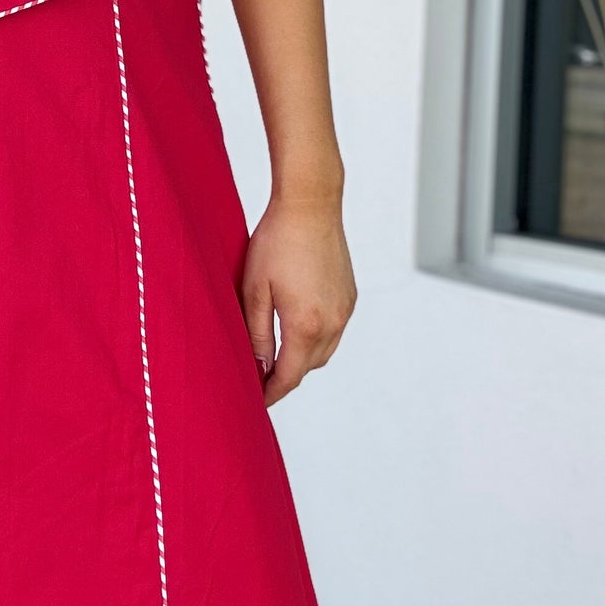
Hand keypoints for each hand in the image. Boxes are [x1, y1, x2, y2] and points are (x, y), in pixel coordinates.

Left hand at [240, 193, 356, 407]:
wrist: (311, 204)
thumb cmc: (276, 241)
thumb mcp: (254, 290)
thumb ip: (256, 335)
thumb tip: (258, 369)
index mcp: (306, 325)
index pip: (288, 376)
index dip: (270, 393)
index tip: (255, 401)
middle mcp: (332, 323)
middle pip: (307, 368)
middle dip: (284, 378)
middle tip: (259, 379)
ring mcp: (345, 310)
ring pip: (323, 352)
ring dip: (301, 359)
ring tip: (275, 357)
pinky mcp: (350, 296)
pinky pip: (334, 331)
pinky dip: (316, 339)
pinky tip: (296, 328)